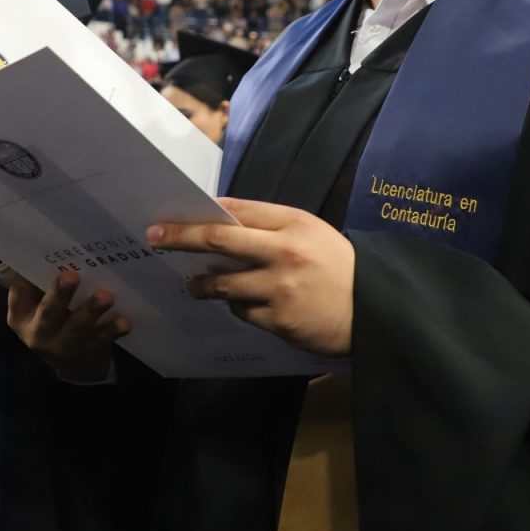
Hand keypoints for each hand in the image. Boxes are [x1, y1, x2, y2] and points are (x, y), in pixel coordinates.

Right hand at [7, 270, 129, 381]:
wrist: (74, 365)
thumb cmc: (53, 321)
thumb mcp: (36, 309)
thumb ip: (39, 286)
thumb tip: (49, 249)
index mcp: (21, 317)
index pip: (19, 294)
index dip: (27, 280)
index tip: (42, 261)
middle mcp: (39, 333)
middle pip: (49, 313)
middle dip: (60, 294)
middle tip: (71, 276)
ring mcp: (64, 345)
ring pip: (78, 327)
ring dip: (92, 311)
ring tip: (106, 297)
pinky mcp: (89, 350)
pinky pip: (102, 340)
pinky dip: (113, 330)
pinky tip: (124, 321)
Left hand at [151, 197, 354, 356]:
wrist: (374, 308)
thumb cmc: (339, 267)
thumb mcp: (311, 233)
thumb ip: (271, 227)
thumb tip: (222, 219)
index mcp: (293, 224)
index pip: (237, 210)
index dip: (201, 213)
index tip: (173, 217)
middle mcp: (284, 252)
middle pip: (220, 239)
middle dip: (182, 237)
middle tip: (155, 238)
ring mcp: (280, 288)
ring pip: (223, 284)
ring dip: (203, 284)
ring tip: (195, 285)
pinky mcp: (280, 320)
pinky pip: (243, 312)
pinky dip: (238, 307)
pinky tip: (246, 305)